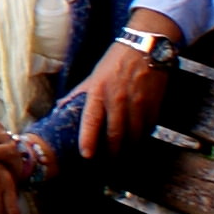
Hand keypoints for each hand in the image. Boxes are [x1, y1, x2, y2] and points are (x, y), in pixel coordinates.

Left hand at [74, 20, 179, 160]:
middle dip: (111, 154)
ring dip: (127, 151)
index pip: (92, 120)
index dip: (88, 140)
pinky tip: (136, 143)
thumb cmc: (114, 62)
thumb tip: (61, 108)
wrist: (145, 48)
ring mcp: (138, 104)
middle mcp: (118, 99)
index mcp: (99, 91)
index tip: (86, 156)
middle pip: (115, 135)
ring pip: (133, 136)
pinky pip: (147, 130)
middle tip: (107, 165)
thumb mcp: (93, 76)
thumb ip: (80, 94)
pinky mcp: (153, 106)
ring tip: (121, 158)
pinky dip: (141, 139)